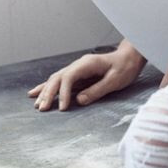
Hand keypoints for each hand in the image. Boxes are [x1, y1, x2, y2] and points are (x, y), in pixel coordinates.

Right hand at [28, 47, 146, 111]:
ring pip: (56, 79)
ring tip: (37, 105)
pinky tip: (38, 93)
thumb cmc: (124, 67)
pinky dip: (48, 87)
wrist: (129, 57)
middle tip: (42, 109)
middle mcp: (79, 64)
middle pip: (58, 77)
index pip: (68, 77)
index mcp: (87, 64)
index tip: (62, 108)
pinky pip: (60, 81)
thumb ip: (97, 90)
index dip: (63, 93)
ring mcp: (77, 69)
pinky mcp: (78, 75)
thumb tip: (79, 100)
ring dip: (46, 91)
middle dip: (48, 93)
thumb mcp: (115, 80)